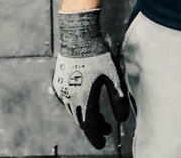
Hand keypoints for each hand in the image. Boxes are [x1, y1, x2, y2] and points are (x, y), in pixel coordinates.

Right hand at [49, 8, 129, 149]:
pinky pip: (67, 100)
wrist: (78, 36)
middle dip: (94, 127)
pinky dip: (78, 105)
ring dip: (86, 116)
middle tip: (108, 129)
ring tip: (100, 116)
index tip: (102, 144)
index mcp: (83, 100)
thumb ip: (118, 99)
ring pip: (74, 111)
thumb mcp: (114, 77)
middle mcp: (69, 98)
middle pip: (81, 120)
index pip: (89, 127)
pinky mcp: (58, 82)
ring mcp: (61, 91)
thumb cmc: (98, 55)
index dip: (96, 137)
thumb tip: (122, 120)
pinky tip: (86, 102)